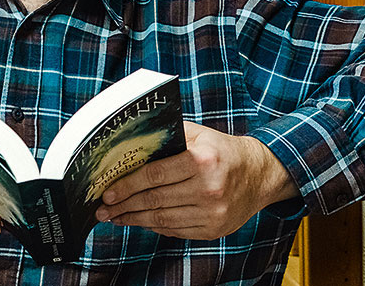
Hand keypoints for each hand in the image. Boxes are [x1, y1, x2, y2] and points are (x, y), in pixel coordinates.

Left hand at [95, 121, 297, 239]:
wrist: (260, 174)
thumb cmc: (223, 150)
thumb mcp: (200, 134)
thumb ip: (170, 137)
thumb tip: (133, 145)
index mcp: (202, 160)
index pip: (155, 175)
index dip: (128, 185)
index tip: (109, 192)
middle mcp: (209, 188)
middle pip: (155, 200)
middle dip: (125, 206)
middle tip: (104, 209)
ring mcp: (213, 212)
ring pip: (163, 219)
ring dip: (135, 220)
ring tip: (117, 218)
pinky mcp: (214, 229)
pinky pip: (176, 230)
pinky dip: (156, 227)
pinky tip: (142, 221)